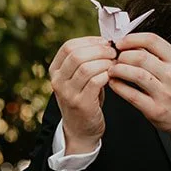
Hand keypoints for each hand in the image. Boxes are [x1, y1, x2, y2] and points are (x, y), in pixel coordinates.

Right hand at [48, 36, 117, 150]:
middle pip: (77, 54)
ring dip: (104, 62)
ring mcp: (67, 93)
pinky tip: (113, 76)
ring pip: (86, 67)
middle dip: (99, 50)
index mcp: (55, 70)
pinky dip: (107, 75)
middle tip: (114, 52)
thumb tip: (106, 41)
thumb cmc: (85, 98)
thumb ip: (86, 60)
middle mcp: (57, 81)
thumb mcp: (78, 78)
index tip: (105, 42)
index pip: (68, 46)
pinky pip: (95, 82)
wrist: (80, 129)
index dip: (89, 41)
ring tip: (115, 63)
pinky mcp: (80, 103)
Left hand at [107, 32, 170, 137]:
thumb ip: (156, 56)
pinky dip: (118, 87)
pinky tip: (114, 83)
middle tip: (115, 59)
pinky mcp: (155, 109)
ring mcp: (165, 94)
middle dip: (122, 56)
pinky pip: (131, 95)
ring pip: (135, 74)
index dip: (132, 39)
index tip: (121, 43)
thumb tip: (130, 45)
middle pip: (140, 57)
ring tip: (112, 70)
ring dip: (118, 70)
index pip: (152, 41)